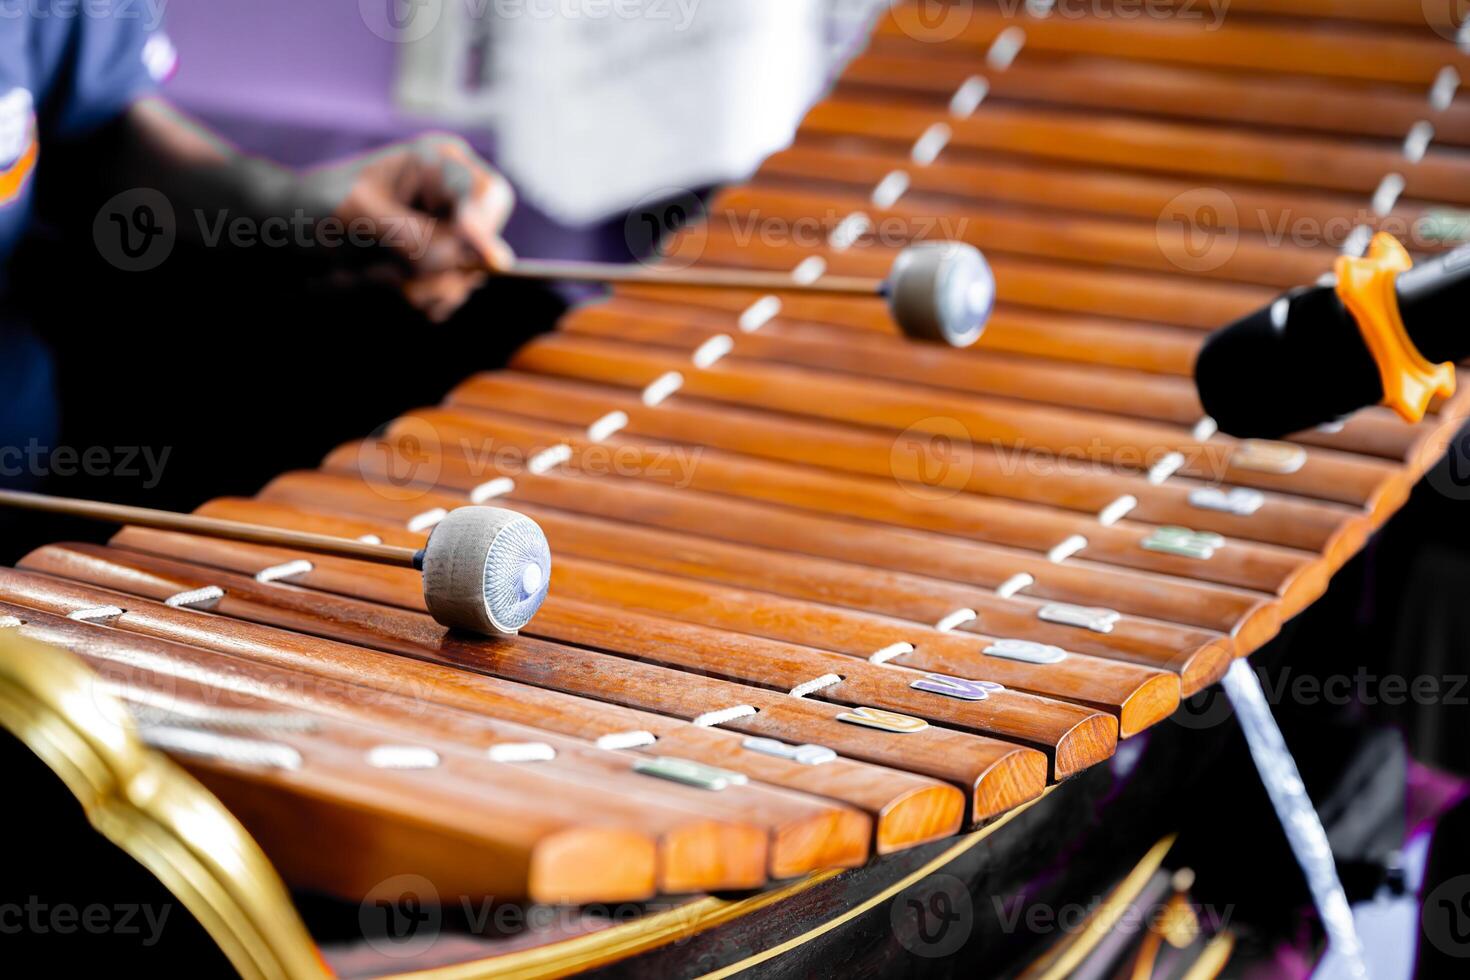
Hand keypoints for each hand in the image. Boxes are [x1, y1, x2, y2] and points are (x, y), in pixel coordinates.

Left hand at [321, 134, 514, 321]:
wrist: (289, 236)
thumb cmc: (317, 206)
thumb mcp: (359, 215)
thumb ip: (409, 235)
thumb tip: (454, 259)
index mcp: (438, 163)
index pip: (486, 196)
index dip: (480, 228)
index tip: (475, 260)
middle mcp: (452, 197)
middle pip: (484, 243)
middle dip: (447, 269)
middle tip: (409, 285)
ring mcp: (448, 234)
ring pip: (467, 275)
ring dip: (427, 289)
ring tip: (381, 279)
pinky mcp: (439, 266)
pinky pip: (451, 293)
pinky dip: (424, 301)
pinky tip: (393, 291)